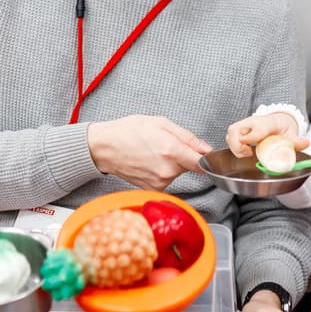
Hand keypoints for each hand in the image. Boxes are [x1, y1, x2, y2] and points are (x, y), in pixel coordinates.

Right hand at [86, 115, 211, 189]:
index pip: (203, 163)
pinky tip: (148, 163)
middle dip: (183, 156)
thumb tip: (206, 149)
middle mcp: (167, 170)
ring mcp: (159, 182)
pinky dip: (161, 172)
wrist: (104, 147)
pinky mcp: (152, 188)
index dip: (206, 158)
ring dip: (171, 164)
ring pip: (177, 173)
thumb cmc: (129, 131)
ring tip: (153, 153)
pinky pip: (165, 180)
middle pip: (189, 166)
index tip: (204, 154)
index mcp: (172, 151)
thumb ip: (187, 137)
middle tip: (165, 145)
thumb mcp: (161, 123)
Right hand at [225, 112, 307, 157]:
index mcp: (268, 123)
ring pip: (231, 133)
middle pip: (236, 129)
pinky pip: (230, 137)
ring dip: (235, 146)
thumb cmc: (282, 128)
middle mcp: (253, 122)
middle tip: (249, 153)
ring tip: (247, 153)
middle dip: (237, 145)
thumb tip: (306, 143)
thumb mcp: (291, 134)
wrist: (277, 120)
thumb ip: (297, 141)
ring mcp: (245, 125)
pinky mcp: (239, 129)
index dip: (251, 136)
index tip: (247, 144)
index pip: (258, 128)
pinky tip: (245, 151)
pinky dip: (234, 146)